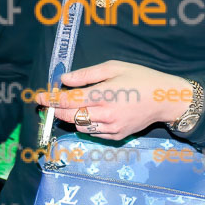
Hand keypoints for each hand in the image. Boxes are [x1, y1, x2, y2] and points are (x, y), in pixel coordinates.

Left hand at [35, 60, 191, 139]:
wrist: (166, 99)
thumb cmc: (140, 78)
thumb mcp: (114, 67)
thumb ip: (87, 74)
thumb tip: (64, 80)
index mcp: (103, 95)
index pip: (68, 100)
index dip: (51, 99)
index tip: (39, 96)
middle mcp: (104, 115)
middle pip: (70, 116)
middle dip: (55, 110)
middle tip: (46, 103)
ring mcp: (111, 128)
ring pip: (80, 126)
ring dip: (70, 118)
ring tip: (69, 107)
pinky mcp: (117, 136)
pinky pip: (93, 133)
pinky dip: (86, 125)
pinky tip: (88, 115)